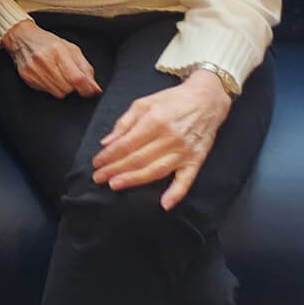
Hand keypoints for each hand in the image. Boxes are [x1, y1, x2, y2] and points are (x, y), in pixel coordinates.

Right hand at [2, 20, 101, 97]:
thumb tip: (95, 88)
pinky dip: (49, 86)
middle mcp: (45, 60)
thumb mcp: (71, 50)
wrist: (23, 37)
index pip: (77, 78)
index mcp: (59, 51)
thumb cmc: (49, 43)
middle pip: (68, 88)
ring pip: (58, 93)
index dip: (86, 88)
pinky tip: (46, 75)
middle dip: (71, 85)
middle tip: (67, 75)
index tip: (89, 91)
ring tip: (56, 74)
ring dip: (61, 87)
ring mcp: (34, 70)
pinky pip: (46, 92)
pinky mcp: (27, 77)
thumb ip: (85, 69)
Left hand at [92, 69, 231, 209]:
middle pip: (138, 159)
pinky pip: (187, 180)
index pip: (127, 144)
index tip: (96, 162)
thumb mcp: (144, 103)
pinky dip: (177, 193)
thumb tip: (107, 142)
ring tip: (115, 185)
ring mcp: (184, 151)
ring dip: (134, 180)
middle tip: (99, 177)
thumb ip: (124, 122)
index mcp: (155, 121)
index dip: (109, 155)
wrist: (206, 100)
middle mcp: (170, 138)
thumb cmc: (172, 101)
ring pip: (156, 170)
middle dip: (115, 169)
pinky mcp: (196, 160)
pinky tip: (165, 204)